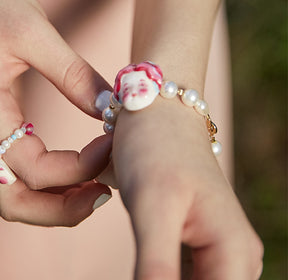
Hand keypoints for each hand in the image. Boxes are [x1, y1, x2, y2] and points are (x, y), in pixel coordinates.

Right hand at [0, 0, 112, 225]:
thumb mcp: (35, 30)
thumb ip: (74, 74)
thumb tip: (113, 110)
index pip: (32, 168)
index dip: (79, 167)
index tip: (113, 141)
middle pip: (12, 202)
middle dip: (61, 209)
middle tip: (104, 194)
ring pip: (8, 196)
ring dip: (51, 204)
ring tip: (93, 190)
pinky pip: (12, 173)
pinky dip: (43, 185)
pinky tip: (73, 170)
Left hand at [111, 97, 262, 278]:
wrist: (158, 110)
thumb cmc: (156, 146)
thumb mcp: (152, 205)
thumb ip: (157, 266)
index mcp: (234, 254)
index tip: (143, 274)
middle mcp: (234, 256)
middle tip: (138, 266)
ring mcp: (217, 247)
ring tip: (141, 259)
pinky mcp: (196, 237)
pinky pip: (183, 274)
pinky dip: (161, 275)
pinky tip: (142, 264)